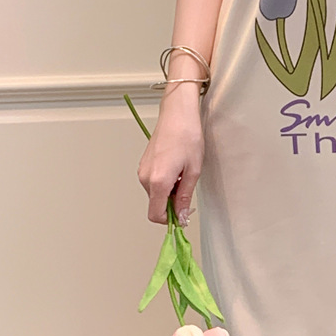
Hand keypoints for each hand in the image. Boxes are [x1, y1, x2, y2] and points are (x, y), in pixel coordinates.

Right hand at [137, 105, 203, 226]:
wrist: (177, 115)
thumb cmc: (187, 137)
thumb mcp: (193, 171)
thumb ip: (185, 197)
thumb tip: (182, 216)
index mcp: (158, 181)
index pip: (155, 215)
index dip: (170, 220)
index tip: (182, 216)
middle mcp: (145, 178)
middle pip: (156, 205)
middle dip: (172, 204)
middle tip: (188, 189)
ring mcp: (142, 171)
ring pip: (155, 194)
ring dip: (169, 192)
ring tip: (183, 174)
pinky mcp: (143, 165)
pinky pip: (153, 183)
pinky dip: (164, 183)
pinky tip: (176, 169)